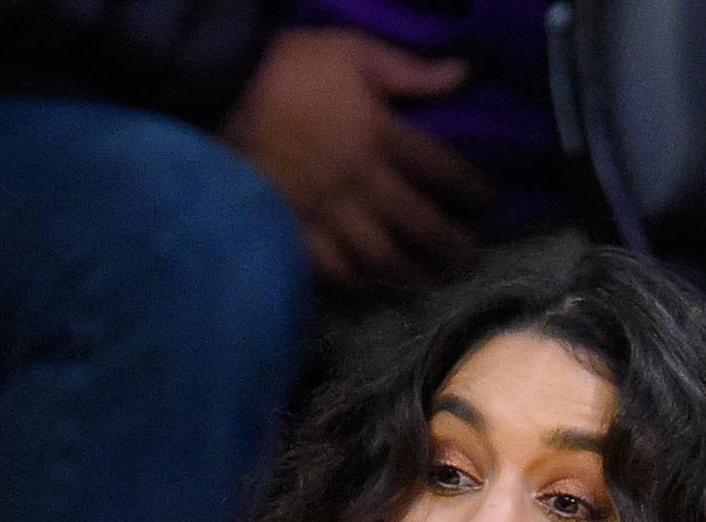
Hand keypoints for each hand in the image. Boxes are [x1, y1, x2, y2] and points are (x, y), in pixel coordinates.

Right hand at [222, 28, 490, 288]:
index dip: (470, 189)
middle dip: (450, 245)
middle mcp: (361, 179)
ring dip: (412, 273)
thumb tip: (462, 73)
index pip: (442, 170)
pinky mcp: (295, 226)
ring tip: (430, 281)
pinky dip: (358, 282)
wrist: (220, 89)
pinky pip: (333, 267)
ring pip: (381, 255)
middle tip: (468, 257)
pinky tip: (373, 286)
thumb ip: (409, 70)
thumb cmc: (289, 65)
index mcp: (380, 133)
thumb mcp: (354, 51)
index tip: (484, 201)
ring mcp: (327, 209)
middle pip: (419, 224)